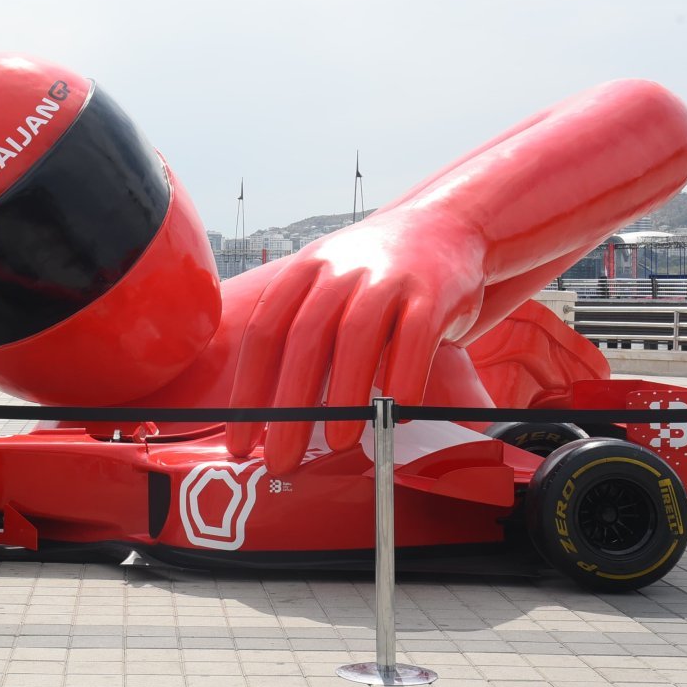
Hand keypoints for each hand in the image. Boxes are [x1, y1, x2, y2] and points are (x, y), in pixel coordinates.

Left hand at [225, 213, 487, 474]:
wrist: (445, 225)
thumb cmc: (374, 274)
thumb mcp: (326, 285)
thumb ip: (300, 334)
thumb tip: (269, 414)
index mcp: (303, 272)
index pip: (264, 334)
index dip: (248, 391)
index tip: (241, 441)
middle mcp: (339, 270)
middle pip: (304, 341)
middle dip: (289, 408)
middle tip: (281, 460)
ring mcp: (386, 277)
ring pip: (357, 337)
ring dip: (345, 396)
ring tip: (338, 444)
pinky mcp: (433, 290)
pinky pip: (416, 338)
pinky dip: (405, 377)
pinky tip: (398, 413)